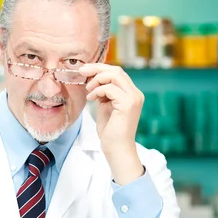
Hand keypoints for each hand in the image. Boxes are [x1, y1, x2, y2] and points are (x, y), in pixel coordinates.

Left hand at [79, 63, 144, 184]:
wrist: (116, 149)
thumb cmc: (110, 132)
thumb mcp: (105, 107)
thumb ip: (104, 93)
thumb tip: (94, 80)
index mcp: (131, 94)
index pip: (117, 72)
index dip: (100, 68)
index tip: (85, 70)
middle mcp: (135, 94)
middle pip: (117, 70)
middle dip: (97, 68)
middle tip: (82, 71)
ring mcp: (133, 98)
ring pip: (115, 75)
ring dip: (97, 79)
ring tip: (88, 90)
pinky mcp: (128, 104)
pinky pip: (110, 88)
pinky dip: (97, 91)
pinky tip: (91, 98)